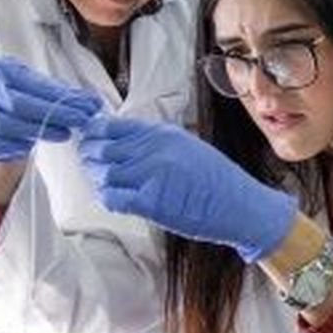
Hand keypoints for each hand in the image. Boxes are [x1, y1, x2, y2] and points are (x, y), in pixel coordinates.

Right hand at [0, 57, 102, 162]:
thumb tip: (93, 104)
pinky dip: (10, 146)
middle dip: (50, 116)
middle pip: (15, 106)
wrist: (0, 110)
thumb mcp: (43, 90)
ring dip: (36, 131)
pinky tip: (31, 145)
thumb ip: (65, 96)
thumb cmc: (26, 97)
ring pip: (3, 124)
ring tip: (63, 133)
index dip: (58, 103)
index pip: (30, 89)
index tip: (84, 112)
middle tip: (77, 123)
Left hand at [78, 115, 298, 262]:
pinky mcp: (152, 202)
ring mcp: (152, 175)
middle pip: (101, 149)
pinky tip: (118, 201)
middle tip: (91, 167)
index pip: (110, 127)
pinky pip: (113, 198)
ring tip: (106, 185)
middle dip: (90, 159)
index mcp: (161, 134)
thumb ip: (156, 143)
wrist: (241, 205)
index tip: (91, 143)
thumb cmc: (218, 180)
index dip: (94, 135)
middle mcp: (154, 150)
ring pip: (103, 173)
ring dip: (99, 181)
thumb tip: (124, 142)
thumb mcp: (187, 147)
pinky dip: (108, 199)